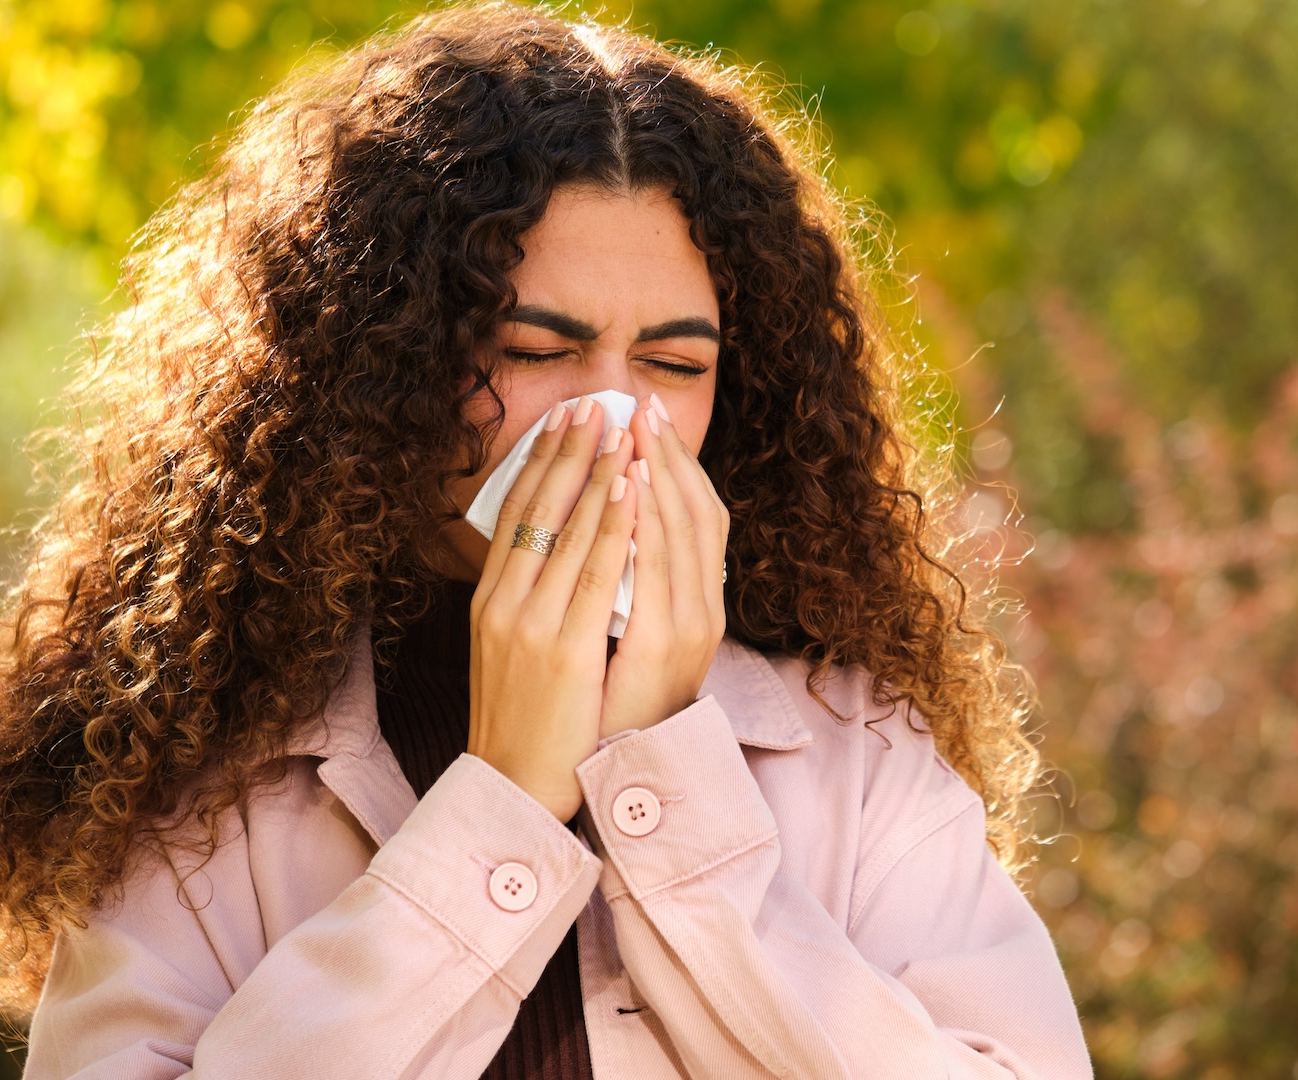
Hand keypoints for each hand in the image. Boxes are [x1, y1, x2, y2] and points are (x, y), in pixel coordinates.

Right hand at [468, 398, 637, 819]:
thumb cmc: (522, 720)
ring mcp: (531, 624)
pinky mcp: (562, 649)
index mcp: (491, 600)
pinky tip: (630, 487)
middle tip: (595, 402)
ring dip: (598, 471)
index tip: (564, 420)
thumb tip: (553, 555)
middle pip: (538, 508)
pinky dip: (613, 522)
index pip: (515, 514)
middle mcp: (503, 603)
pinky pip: (594, 571)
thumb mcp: (511, 650)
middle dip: (570, 450)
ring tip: (620, 425)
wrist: (513, 786)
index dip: (540, 461)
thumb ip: (528, 602)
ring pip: (568, 529)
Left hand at [600, 393, 728, 738]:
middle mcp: (701, 614)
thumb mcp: (627, 642)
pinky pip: (644, 569)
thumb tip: (616, 530)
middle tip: (643, 403)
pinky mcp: (648, 646)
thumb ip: (631, 589)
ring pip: (676, 533)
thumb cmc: (605, 712)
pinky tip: (624, 488)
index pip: (699, 518)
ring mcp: (684, 629)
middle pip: (694, 514)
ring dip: (655, 477)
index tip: (652, 420)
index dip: (679, 466)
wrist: (596, 778)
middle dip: (666, 457)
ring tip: (633, 428)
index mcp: (697, 609)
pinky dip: (636, 523)